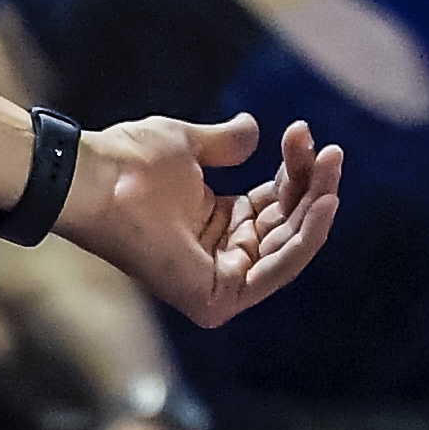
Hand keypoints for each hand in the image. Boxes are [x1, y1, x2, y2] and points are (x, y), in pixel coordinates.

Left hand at [59, 114, 343, 329]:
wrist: (96, 177)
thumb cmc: (130, 161)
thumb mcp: (189, 145)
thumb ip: (225, 144)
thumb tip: (255, 130)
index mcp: (215, 224)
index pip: (274, 205)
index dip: (296, 171)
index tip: (303, 133)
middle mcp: (220, 255)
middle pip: (287, 226)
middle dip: (313, 187)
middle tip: (329, 151)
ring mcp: (218, 280)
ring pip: (288, 248)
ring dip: (315, 208)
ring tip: (331, 171)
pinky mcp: (215, 299)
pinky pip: (274, 272)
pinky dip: (303, 240)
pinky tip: (321, 204)